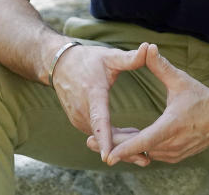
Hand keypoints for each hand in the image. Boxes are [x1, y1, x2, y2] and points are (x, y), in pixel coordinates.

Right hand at [51, 41, 149, 162]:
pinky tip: (130, 137)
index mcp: (92, 95)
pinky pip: (97, 134)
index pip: (99, 120)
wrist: (60, 63)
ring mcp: (78, 118)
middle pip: (103, 136)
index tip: (109, 156)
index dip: (104, 139)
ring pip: (101, 138)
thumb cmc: (88, 59)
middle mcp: (82, 110)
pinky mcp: (78, 121)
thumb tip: (148, 48)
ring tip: (144, 150)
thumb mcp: (109, 56)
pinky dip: (111, 139)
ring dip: (120, 144)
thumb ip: (130, 57)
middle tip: (146, 159)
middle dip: (123, 149)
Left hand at [100, 44, 208, 165]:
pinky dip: (139, 148)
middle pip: (137, 149)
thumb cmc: (201, 96)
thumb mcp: (180, 79)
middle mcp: (172, 144)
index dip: (124, 147)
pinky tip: (126, 141)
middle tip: (88, 142)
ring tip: (103, 140)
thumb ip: (160, 65)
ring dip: (126, 148)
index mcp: (171, 126)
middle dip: (114, 146)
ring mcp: (174, 153)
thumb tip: (148, 47)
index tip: (106, 154)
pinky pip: (152, 153)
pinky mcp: (175, 156)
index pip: (143, 140)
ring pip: (143, 153)